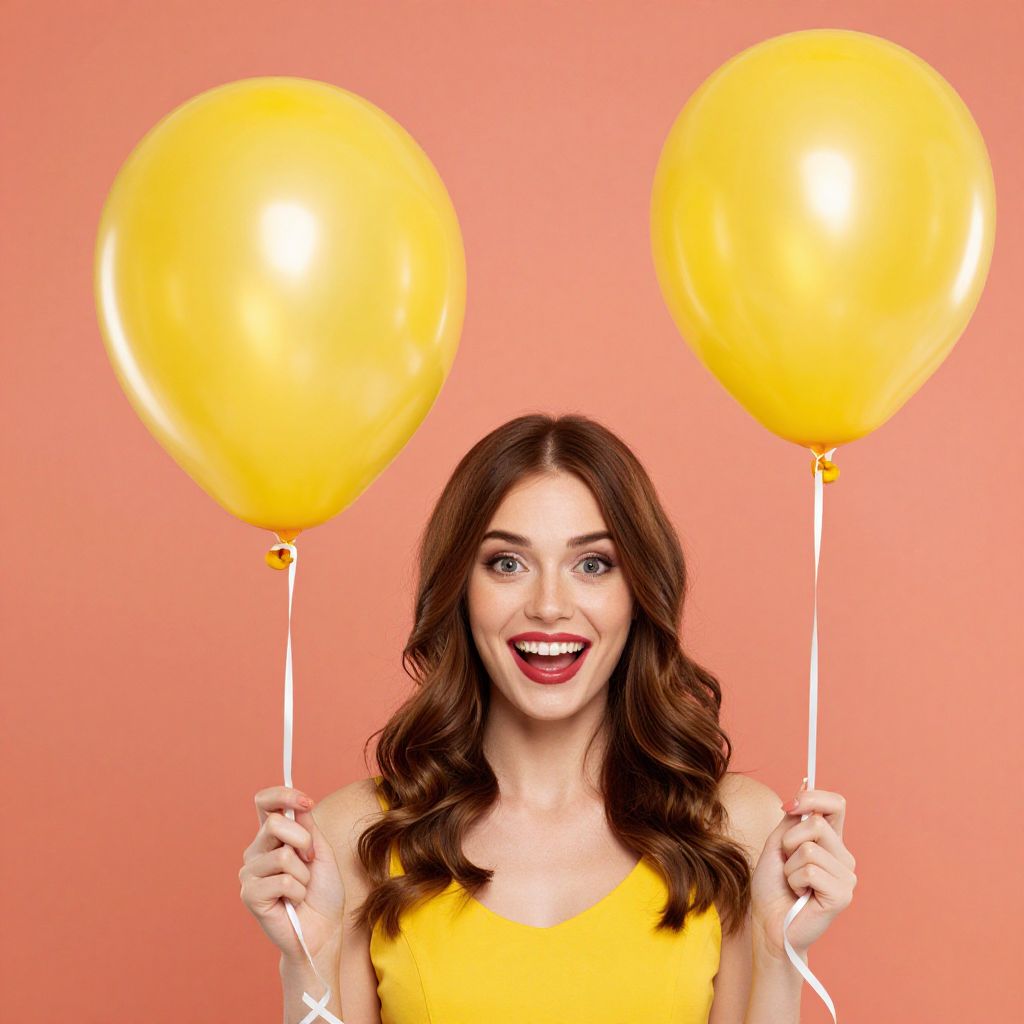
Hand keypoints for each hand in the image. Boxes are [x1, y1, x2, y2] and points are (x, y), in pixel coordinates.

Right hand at [238, 786, 345, 963]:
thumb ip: (306, 827)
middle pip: (274, 823)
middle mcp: (256, 851)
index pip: (264, 803)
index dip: (282, 795)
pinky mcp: (250, 895)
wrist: (324, 929)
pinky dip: (298, 891)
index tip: (306, 802)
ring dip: (303, 873)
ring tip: (301, 888)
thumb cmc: (323, 891)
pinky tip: (293, 902)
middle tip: (310, 861)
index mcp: (272, 837)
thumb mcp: (320, 851)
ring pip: (283, 855)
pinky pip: (282, 881)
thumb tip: (296, 804)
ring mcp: (249, 873)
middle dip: (303, 841)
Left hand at [750, 780, 856, 958]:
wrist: (768, 922)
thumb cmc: (773, 885)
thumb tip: (805, 781)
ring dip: (789, 865)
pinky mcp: (842, 895)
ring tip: (794, 883)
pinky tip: (800, 895)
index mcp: (831, 841)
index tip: (790, 805)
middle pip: (816, 823)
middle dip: (788, 840)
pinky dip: (794, 880)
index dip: (812, 797)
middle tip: (787, 863)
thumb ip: (793, 817)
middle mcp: (844, 856)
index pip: (836, 804)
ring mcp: (847, 877)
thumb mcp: (778, 843)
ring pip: (809, 848)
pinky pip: (810, 870)